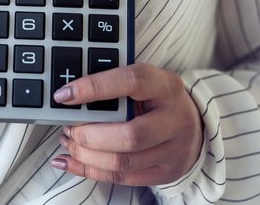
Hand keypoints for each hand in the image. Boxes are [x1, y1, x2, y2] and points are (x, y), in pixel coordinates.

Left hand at [51, 63, 202, 185]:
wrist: (195, 124)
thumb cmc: (158, 98)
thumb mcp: (145, 80)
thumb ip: (114, 83)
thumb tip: (70, 93)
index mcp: (166, 86)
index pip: (131, 83)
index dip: (94, 88)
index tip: (64, 95)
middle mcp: (175, 119)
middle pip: (129, 135)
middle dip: (88, 134)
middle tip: (68, 127)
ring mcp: (174, 150)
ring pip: (122, 161)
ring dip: (86, 155)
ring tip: (69, 141)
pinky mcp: (165, 173)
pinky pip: (122, 178)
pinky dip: (89, 171)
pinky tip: (70, 161)